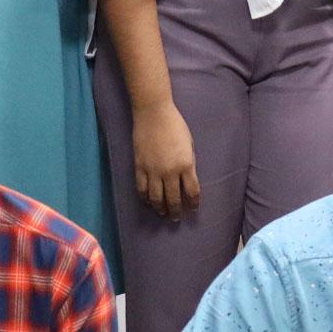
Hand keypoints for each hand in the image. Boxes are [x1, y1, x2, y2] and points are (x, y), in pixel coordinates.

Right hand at [132, 100, 200, 219]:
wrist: (153, 114)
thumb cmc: (176, 125)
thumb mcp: (189, 145)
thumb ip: (189, 163)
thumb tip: (187, 180)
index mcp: (186, 165)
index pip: (192, 191)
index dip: (193, 203)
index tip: (193, 209)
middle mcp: (169, 171)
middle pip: (173, 199)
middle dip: (176, 211)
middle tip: (177, 218)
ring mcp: (152, 171)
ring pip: (156, 198)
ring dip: (160, 208)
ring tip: (163, 213)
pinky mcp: (139, 167)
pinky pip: (141, 189)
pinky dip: (145, 199)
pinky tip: (149, 202)